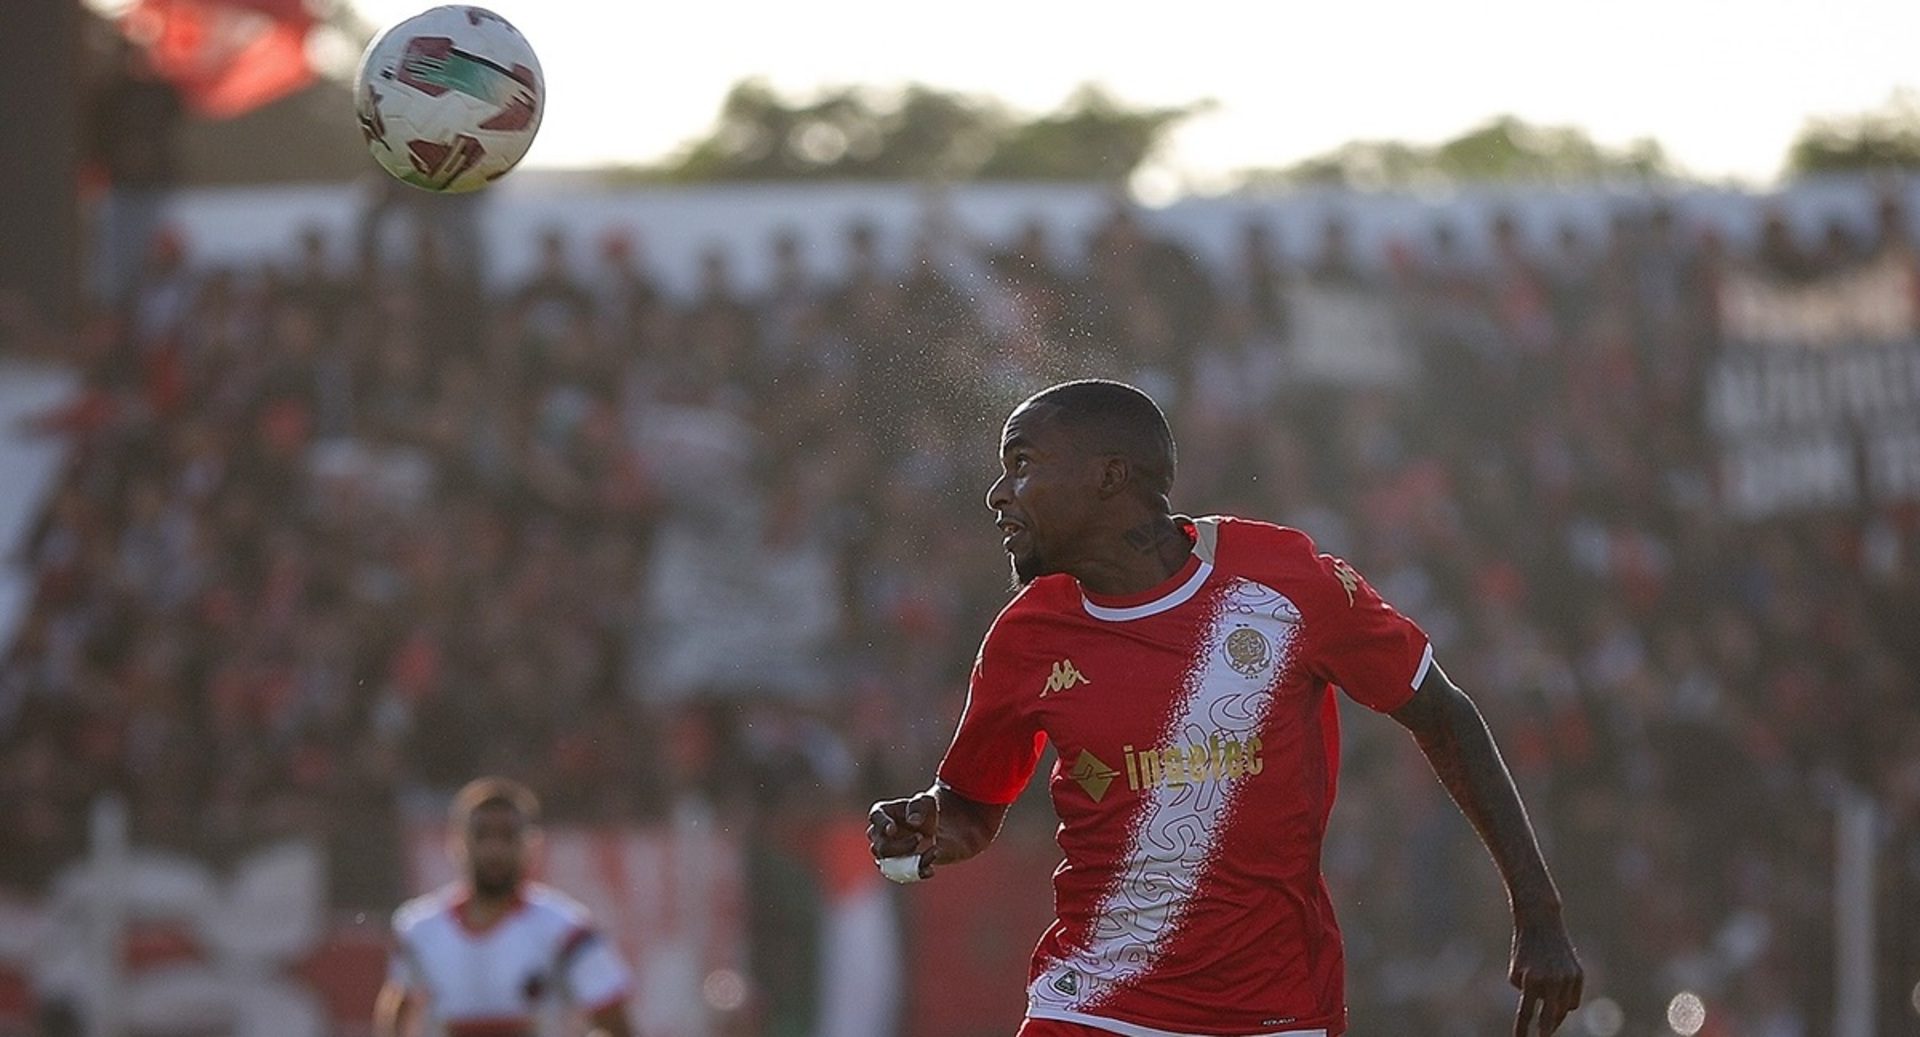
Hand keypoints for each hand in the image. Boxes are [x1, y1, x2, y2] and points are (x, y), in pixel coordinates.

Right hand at [867, 791, 939, 877]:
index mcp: (884, 813)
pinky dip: (917, 873)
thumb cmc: (929, 808)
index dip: (882, 824)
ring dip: (909, 862)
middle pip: (880, 847)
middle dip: (900, 846)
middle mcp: (881, 834)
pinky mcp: (900, 866)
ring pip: (889, 865)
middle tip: (921, 837)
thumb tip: (913, 821)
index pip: (876, 818)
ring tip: (933, 851)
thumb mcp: (927, 802)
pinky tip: (931, 870)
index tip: (892, 829)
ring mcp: (889, 852)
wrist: (942, 826)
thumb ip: (918, 807)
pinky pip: (903, 875)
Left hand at [1510, 916, 1582, 1034]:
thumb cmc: (1524, 948)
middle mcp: (1552, 980)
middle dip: (1545, 1031)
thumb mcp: (1516, 971)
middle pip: (1550, 1018)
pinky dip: (1565, 1003)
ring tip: (1548, 1021)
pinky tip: (1558, 1003)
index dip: (1523, 1031)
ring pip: (1564, 1010)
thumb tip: (1541, 1009)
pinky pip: (1573, 999)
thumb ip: (1527, 993)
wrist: (1541, 922)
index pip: (1527, 1014)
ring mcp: (1568, 978)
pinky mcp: (1579, 974)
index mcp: (1532, 980)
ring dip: (1555, 1016)